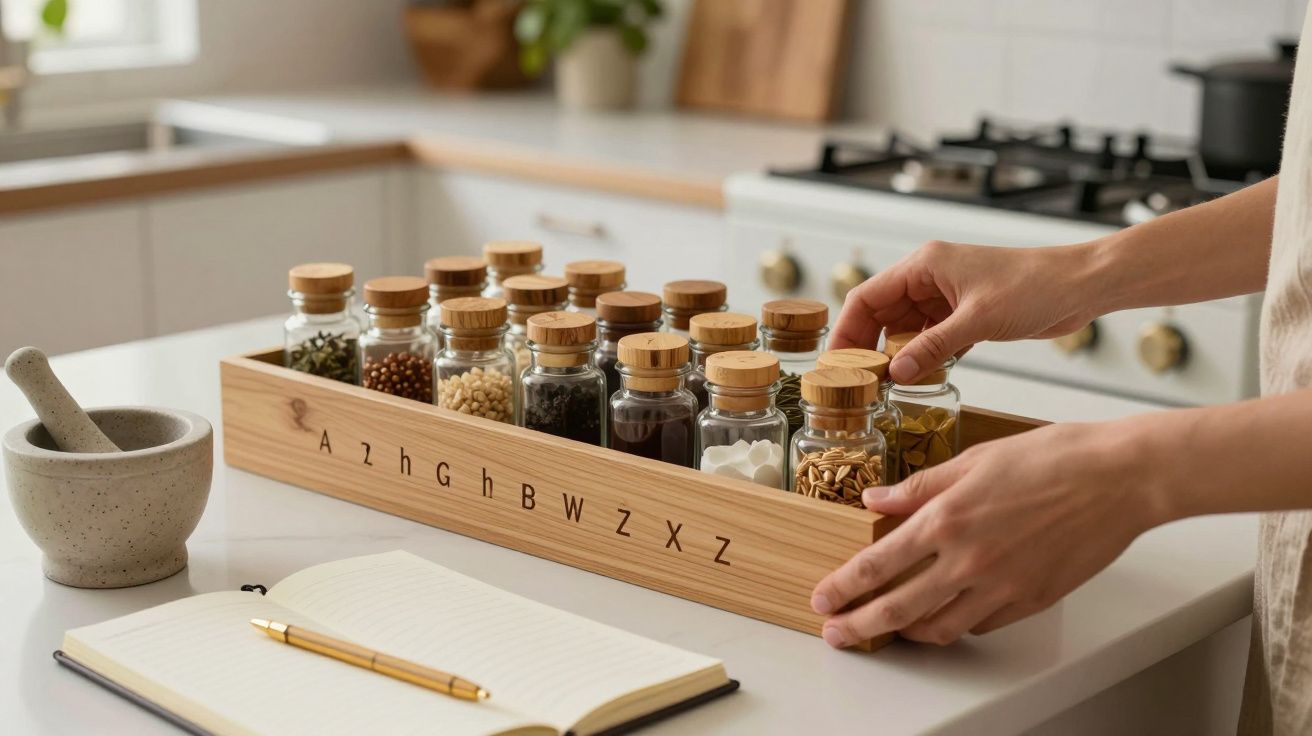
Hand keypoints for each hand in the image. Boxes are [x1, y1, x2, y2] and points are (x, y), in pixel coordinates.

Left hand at [810, 420, 1162, 646]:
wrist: (1120, 478)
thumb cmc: (1053, 458)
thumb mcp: (974, 459)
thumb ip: (920, 486)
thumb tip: (875, 500)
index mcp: (947, 519)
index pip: (877, 564)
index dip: (843, 587)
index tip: (822, 599)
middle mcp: (969, 560)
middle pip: (897, 609)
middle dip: (859, 626)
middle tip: (837, 634)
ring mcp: (1001, 587)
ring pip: (938, 628)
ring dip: (905, 634)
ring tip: (886, 630)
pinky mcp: (1030, 601)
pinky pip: (979, 625)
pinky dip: (954, 625)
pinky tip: (943, 616)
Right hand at [832, 240, 1103, 383]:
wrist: (1082, 286)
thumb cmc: (1036, 285)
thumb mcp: (977, 321)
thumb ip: (932, 348)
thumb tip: (894, 373)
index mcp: (924, 266)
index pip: (866, 298)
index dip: (846, 331)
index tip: (837, 363)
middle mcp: (929, 279)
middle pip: (880, 315)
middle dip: (868, 348)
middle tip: (857, 382)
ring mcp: (947, 298)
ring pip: (904, 330)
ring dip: (896, 356)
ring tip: (884, 387)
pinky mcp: (965, 315)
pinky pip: (930, 339)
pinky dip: (923, 358)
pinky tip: (919, 379)